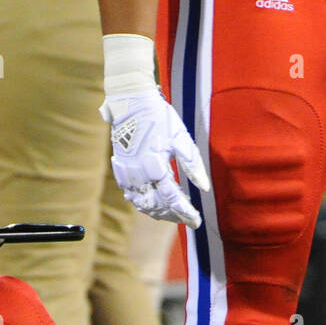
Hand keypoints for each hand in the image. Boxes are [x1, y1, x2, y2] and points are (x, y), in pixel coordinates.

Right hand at [100, 89, 209, 227]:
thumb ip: (193, 164)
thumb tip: (204, 188)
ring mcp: (127, 174)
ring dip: (158, 212)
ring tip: (173, 214)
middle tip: (188, 217)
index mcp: (156, 168)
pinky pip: (131, 195)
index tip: (197, 221)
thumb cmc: (159, 118)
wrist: (131, 103)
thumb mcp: (181, 138)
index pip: (173, 200)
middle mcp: (139, 176)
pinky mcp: (120, 170)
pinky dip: (143, 203)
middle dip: (174, 216)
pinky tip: (153, 202)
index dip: (186, 213)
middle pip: (157, 206)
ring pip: (142, 204)